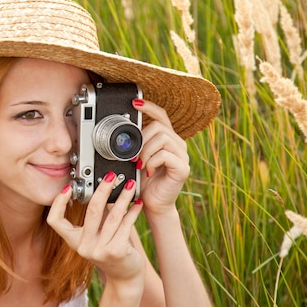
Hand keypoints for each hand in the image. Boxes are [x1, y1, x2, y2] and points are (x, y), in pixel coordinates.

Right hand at [47, 174, 144, 285]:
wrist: (125, 277)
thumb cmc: (111, 250)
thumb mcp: (97, 235)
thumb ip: (96, 217)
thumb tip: (101, 189)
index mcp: (74, 241)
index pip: (55, 221)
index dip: (58, 203)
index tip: (67, 188)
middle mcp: (84, 247)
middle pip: (91, 210)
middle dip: (102, 189)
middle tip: (110, 176)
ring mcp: (99, 251)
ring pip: (112, 216)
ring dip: (123, 198)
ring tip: (129, 186)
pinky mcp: (116, 252)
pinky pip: (125, 225)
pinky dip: (133, 212)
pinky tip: (137, 204)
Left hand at [133, 99, 189, 215]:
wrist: (152, 204)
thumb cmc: (144, 182)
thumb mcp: (137, 157)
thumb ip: (136, 144)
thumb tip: (124, 133)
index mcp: (167, 139)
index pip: (161, 115)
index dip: (149, 107)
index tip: (135, 102)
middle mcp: (177, 144)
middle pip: (159, 126)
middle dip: (141, 139)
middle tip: (133, 155)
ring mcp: (182, 156)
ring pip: (162, 139)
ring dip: (145, 151)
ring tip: (140, 164)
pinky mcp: (182, 168)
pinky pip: (165, 154)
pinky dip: (151, 161)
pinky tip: (147, 170)